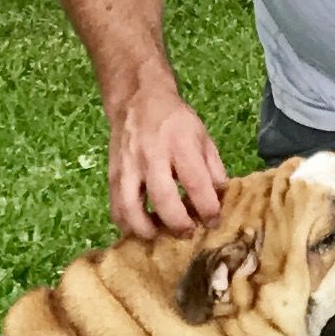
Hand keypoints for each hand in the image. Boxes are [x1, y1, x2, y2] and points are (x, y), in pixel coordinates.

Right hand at [107, 88, 227, 238]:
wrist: (138, 100)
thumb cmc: (176, 121)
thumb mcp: (203, 138)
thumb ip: (214, 170)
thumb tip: (221, 201)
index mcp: (181, 145)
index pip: (197, 184)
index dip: (208, 210)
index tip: (214, 221)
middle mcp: (153, 156)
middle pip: (163, 200)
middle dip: (178, 224)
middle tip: (188, 233)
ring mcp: (129, 167)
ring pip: (131, 208)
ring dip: (147, 230)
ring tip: (161, 235)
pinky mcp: (113, 174)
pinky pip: (116, 207)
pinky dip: (127, 224)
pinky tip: (140, 227)